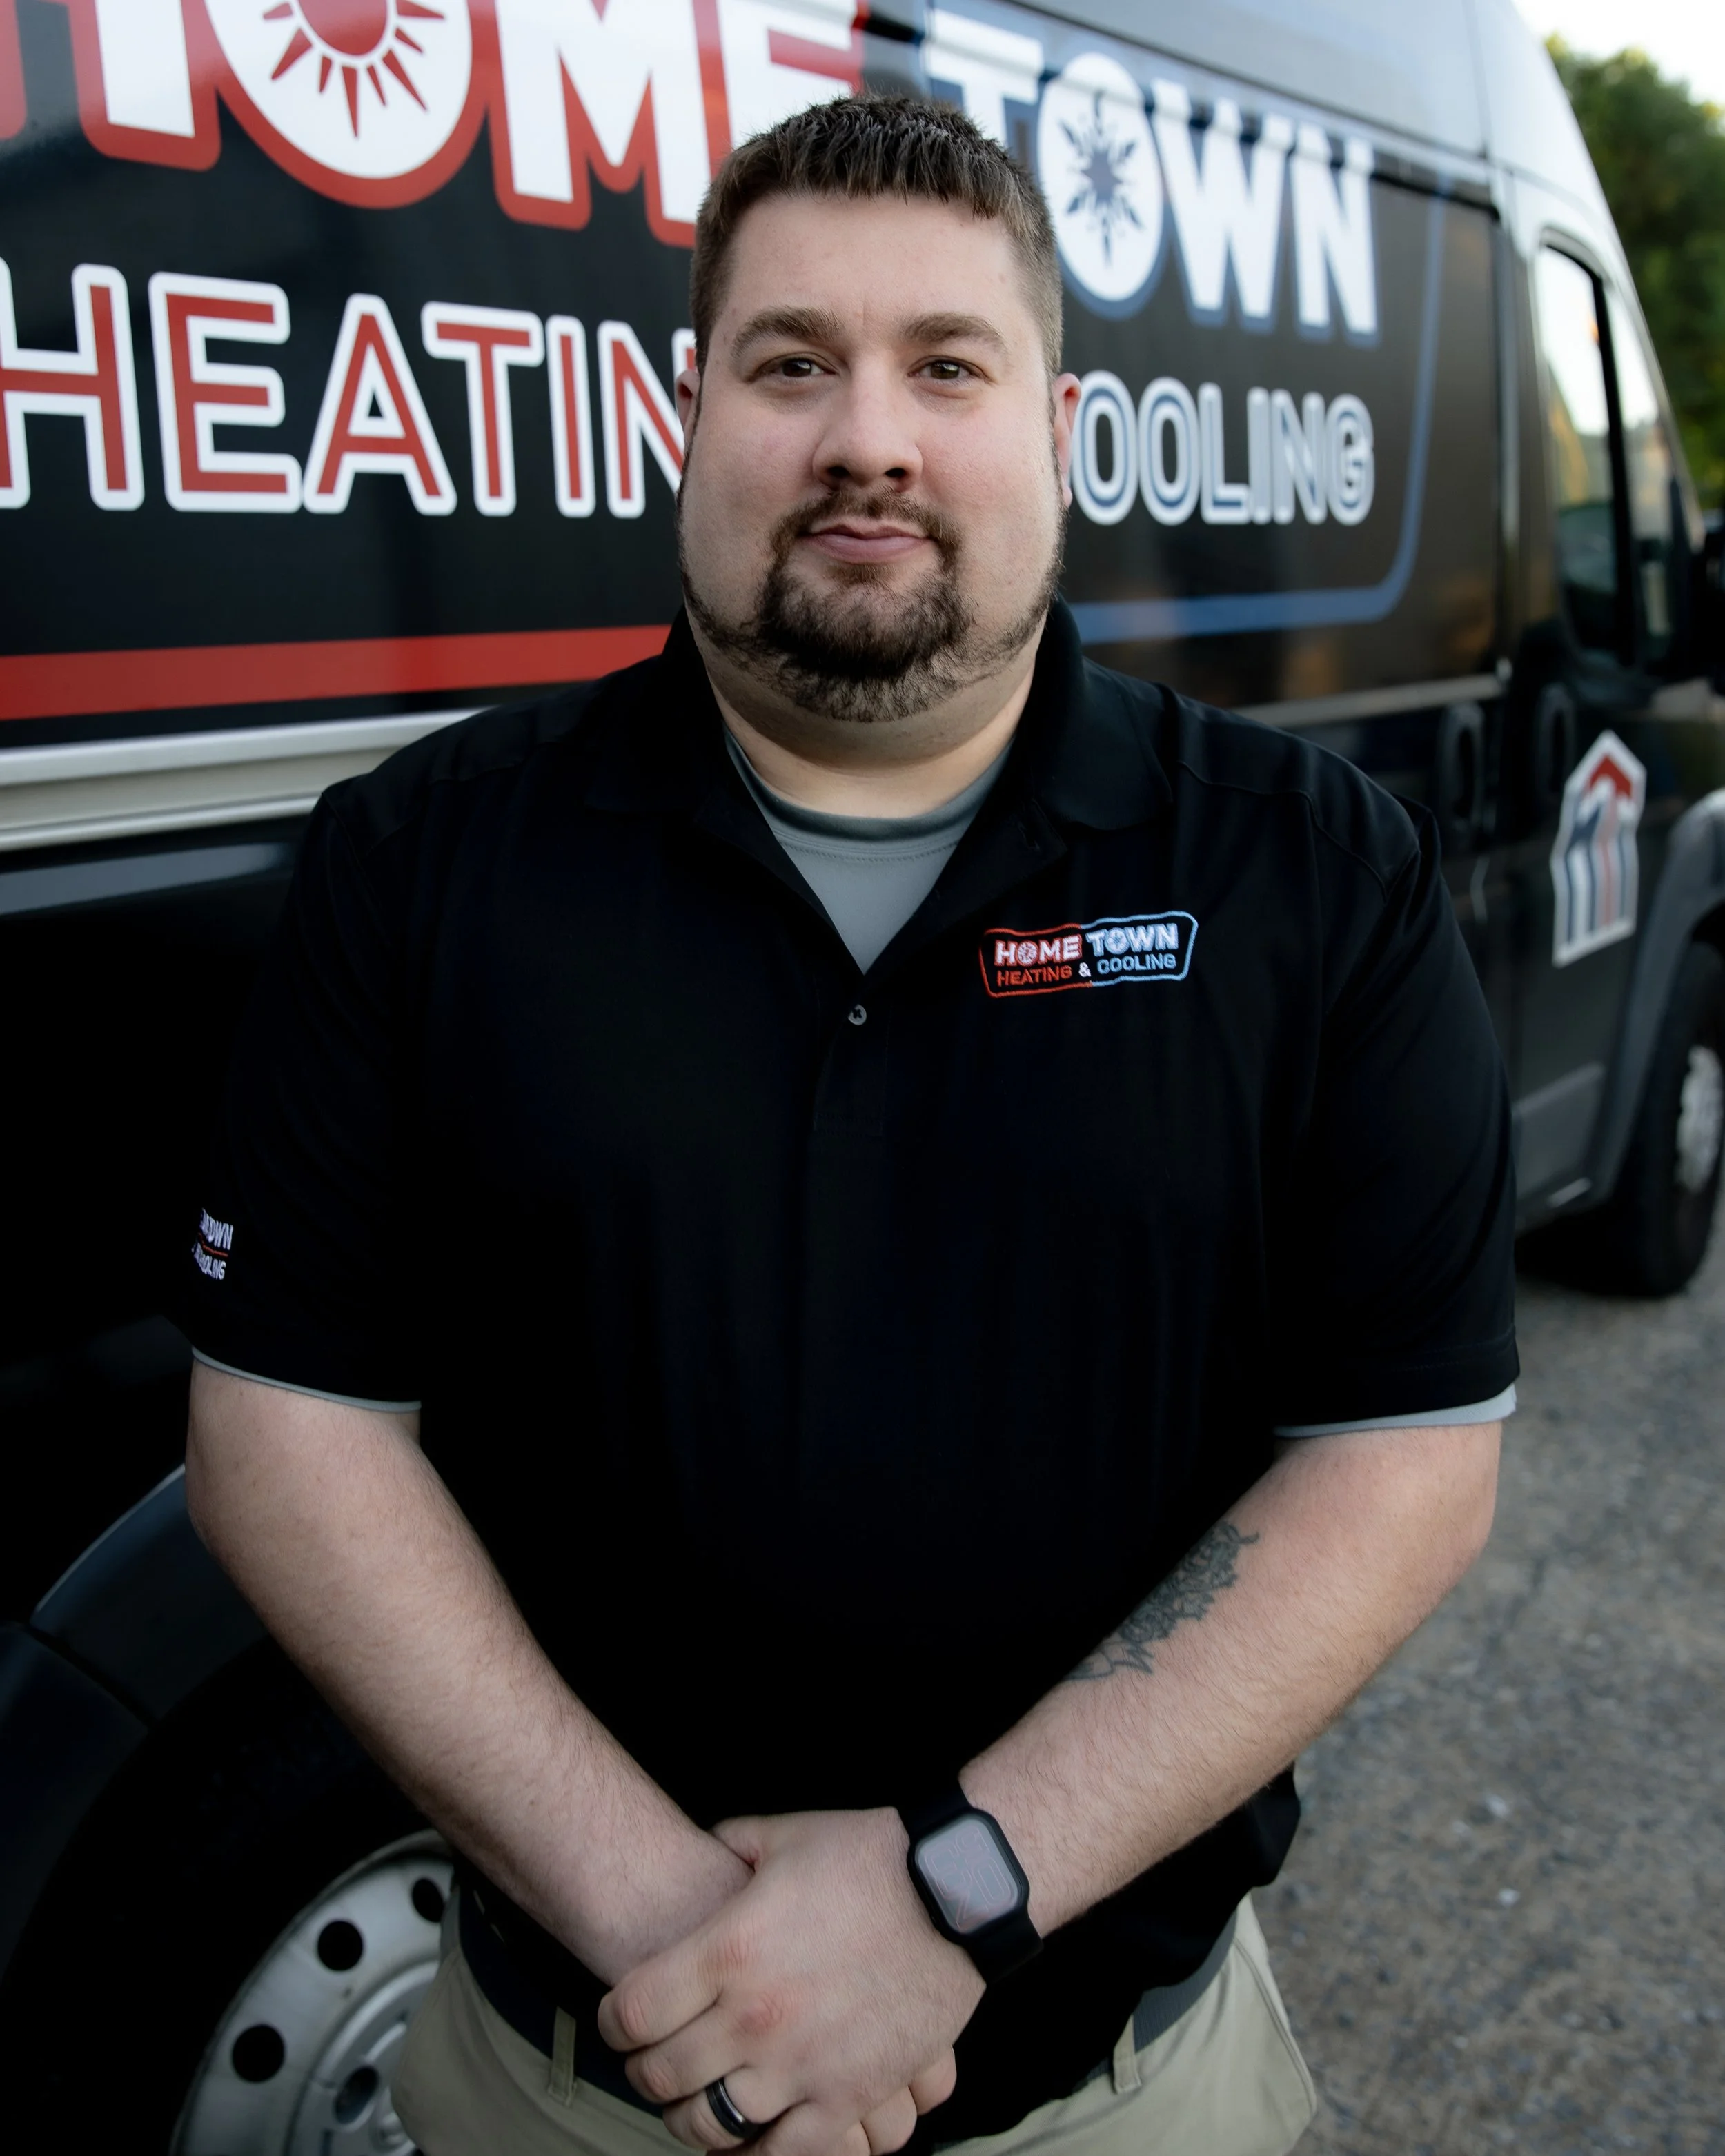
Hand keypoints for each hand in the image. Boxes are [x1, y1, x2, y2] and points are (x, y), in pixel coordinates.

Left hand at [596, 1808, 982, 2155]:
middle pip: (660, 2073)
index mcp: (727, 1949)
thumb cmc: (868, 1856)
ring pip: (710, 2123)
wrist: (954, 1891)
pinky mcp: (849, 2096)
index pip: (631, 2013)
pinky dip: (753, 2155)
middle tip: (649, 2061)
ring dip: (688, 2117)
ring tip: (692, 2101)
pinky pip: (781, 2153)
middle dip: (643, 2071)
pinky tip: (747, 2137)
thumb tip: (705, 1850)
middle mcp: (753, 2015)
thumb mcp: (782, 1835)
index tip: (619, 2020)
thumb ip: (729, 1844)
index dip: (612, 2021)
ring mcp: (801, 2063)